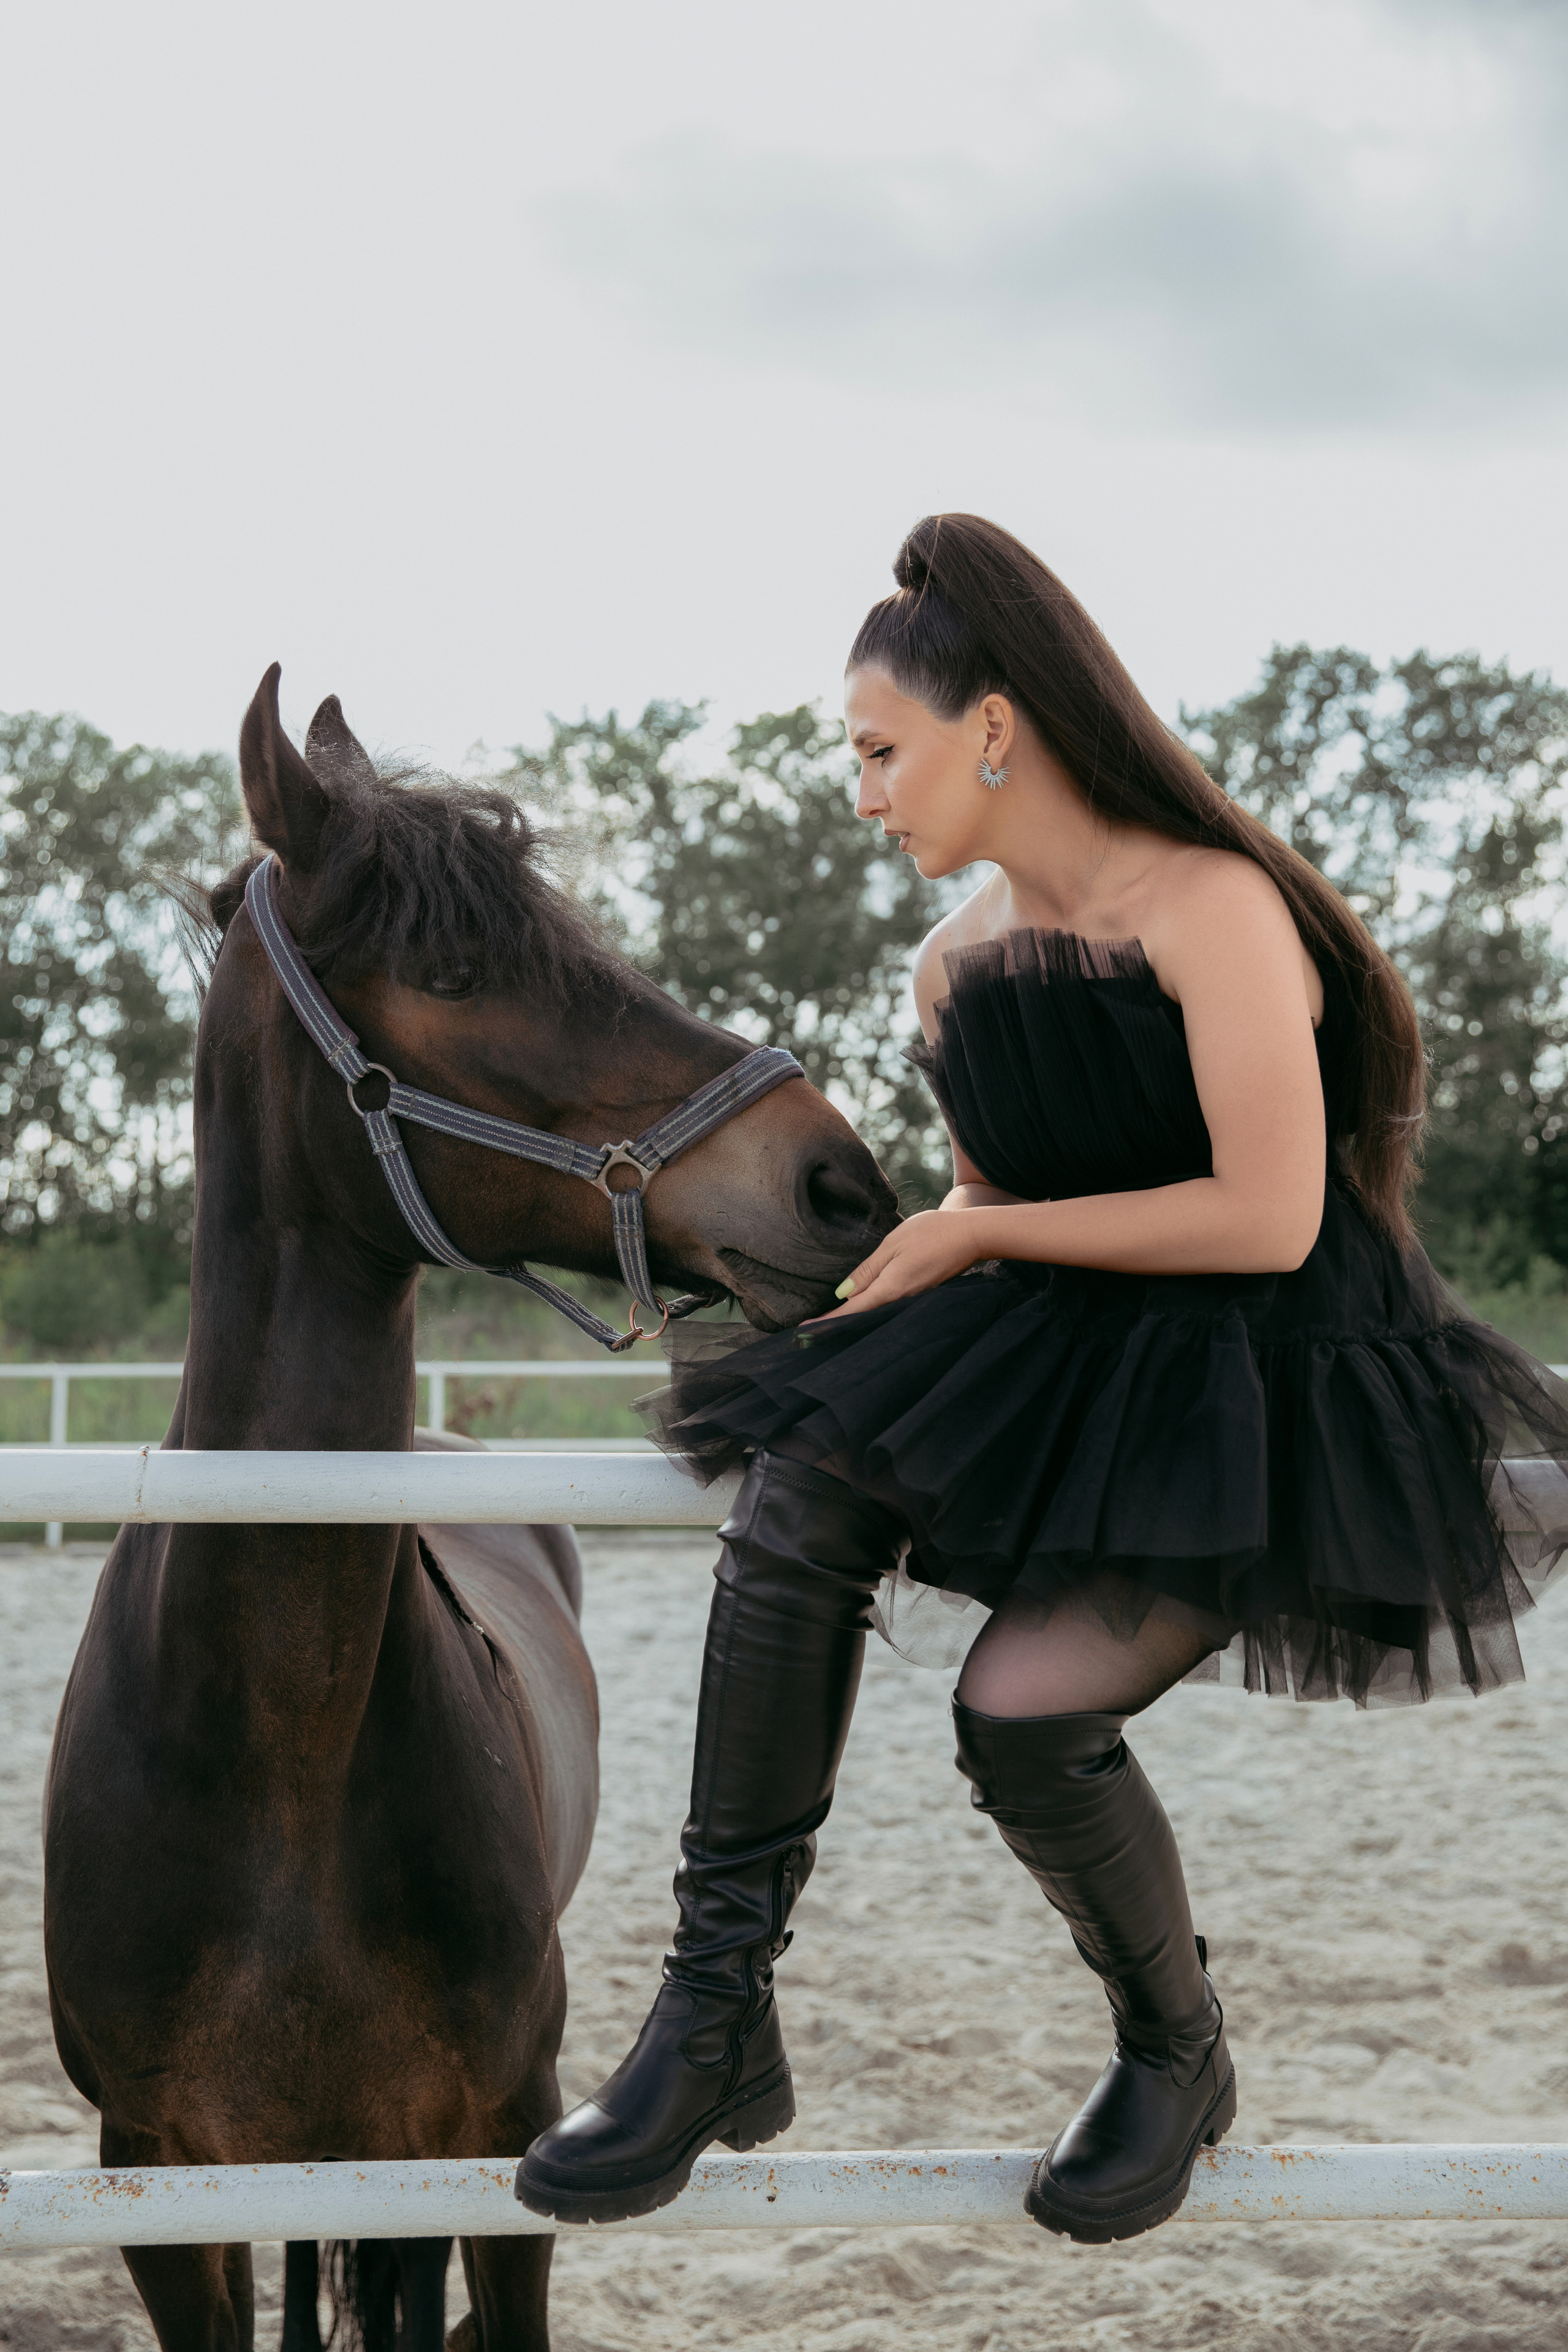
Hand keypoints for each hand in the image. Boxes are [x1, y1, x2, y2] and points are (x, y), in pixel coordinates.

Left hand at [809, 1210, 993, 1320]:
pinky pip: (890, 1305)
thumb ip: (868, 1269)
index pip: (851, 1311)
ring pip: (877, 1313)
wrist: (973, 1235)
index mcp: (890, 1288)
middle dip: (837, 1325)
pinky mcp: (921, 1293)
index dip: (826, 1323)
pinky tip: (864, 1305)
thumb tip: (844, 1292)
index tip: (803, 1333)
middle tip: (811, 1332)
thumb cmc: (932, 1233)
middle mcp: (901, 1300)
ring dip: (854, 1317)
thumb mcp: (893, 1245)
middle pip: (863, 1318)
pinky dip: (872, 1308)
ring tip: (831, 1322)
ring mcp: (913, 1299)